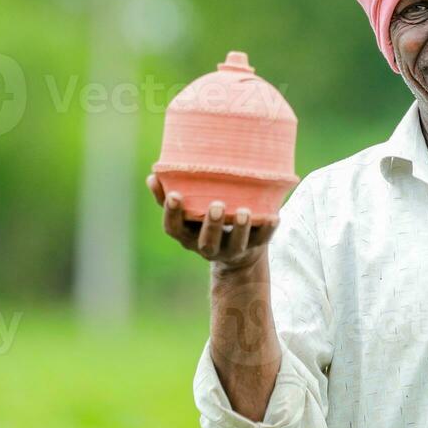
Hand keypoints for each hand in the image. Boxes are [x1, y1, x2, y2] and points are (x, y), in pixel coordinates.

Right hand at [145, 174, 278, 271]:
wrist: (237, 252)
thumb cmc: (204, 221)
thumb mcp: (187, 211)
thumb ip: (167, 196)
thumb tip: (153, 175)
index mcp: (187, 235)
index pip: (173, 229)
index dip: (172, 214)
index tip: (175, 195)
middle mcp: (208, 247)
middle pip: (207, 242)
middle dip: (212, 225)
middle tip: (216, 205)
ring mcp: (232, 249)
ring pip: (236, 244)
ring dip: (240, 228)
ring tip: (244, 211)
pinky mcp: (254, 247)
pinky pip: (262, 240)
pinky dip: (268, 229)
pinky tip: (274, 217)